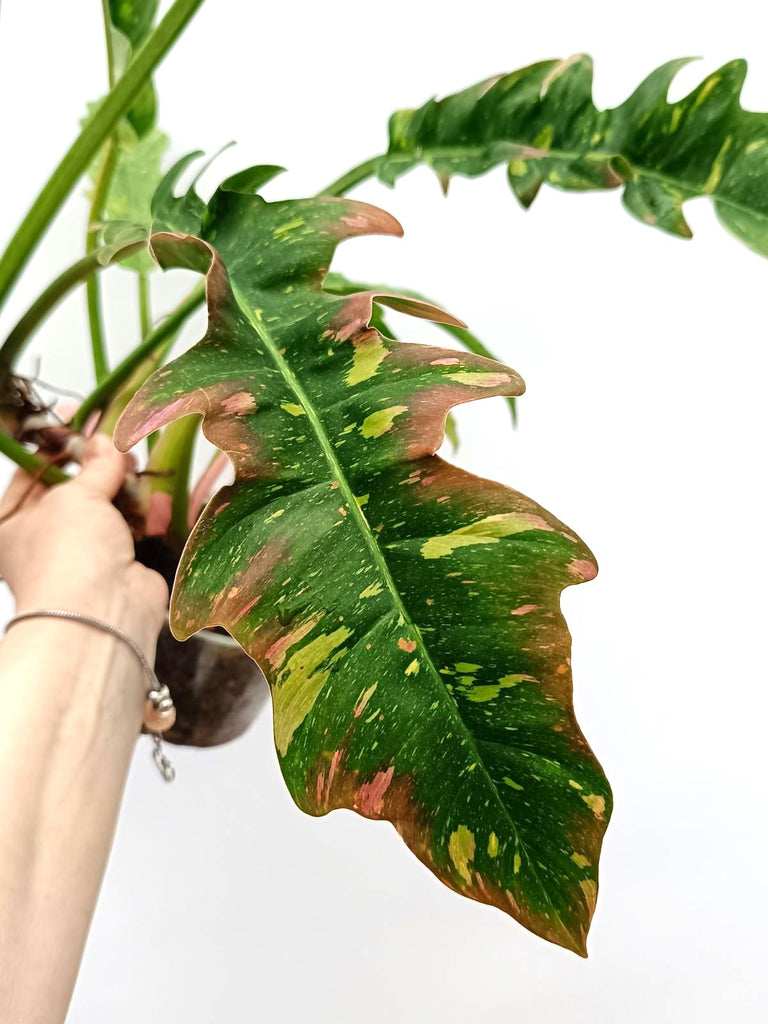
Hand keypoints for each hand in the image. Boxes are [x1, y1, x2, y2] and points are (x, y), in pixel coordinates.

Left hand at [0, 434, 167, 651]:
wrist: (103, 613)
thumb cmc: (67, 554)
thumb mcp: (75, 496)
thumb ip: (93, 465)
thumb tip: (103, 440)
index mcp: (10, 523)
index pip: (33, 470)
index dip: (57, 441)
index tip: (79, 413)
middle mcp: (43, 539)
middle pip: (73, 487)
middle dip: (97, 462)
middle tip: (117, 435)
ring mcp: (83, 553)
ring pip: (106, 505)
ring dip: (124, 485)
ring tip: (139, 463)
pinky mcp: (118, 564)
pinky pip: (132, 528)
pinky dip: (144, 513)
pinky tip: (156, 497)